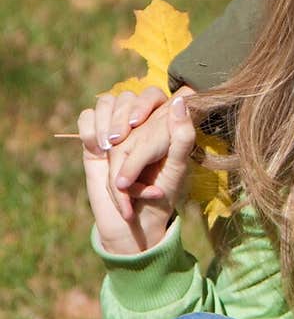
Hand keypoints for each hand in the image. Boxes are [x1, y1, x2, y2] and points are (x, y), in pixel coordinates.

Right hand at [78, 94, 194, 253]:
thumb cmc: (162, 196)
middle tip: (116, 141)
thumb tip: (181, 101)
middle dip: (119, 117)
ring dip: (104, 122)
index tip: (135, 123)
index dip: (142, 103)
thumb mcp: (177, 168)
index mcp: (162, 125)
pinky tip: (96, 148)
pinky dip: (89, 128)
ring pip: (105, 103)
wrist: (134, 223)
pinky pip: (86, 118)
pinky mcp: (94, 142)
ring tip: (107, 149)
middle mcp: (138, 124)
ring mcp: (115, 132)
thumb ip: (182, 137)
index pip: (152, 96)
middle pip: (125, 97)